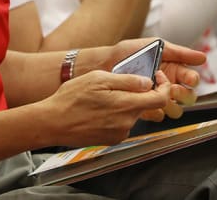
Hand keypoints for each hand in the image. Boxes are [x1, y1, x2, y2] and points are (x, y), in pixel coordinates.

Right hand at [45, 70, 165, 146]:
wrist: (53, 122)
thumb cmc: (71, 99)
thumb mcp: (98, 79)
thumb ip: (126, 80)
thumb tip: (147, 82)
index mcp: (126, 105)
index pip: (161, 99)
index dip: (164, 86)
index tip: (158, 78)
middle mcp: (127, 122)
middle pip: (145, 105)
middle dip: (137, 93)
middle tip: (117, 84)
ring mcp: (120, 133)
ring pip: (131, 114)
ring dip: (123, 104)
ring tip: (100, 98)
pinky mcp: (111, 139)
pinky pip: (121, 124)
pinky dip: (115, 115)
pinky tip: (97, 110)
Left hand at [105, 38, 203, 120]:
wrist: (103, 64)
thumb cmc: (126, 53)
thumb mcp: (152, 46)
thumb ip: (177, 51)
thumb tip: (201, 57)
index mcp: (172, 70)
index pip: (191, 79)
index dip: (192, 80)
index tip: (188, 78)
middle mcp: (167, 85)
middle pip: (188, 97)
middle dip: (183, 94)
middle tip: (172, 88)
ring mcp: (156, 97)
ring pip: (175, 109)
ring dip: (170, 103)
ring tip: (157, 93)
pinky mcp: (145, 107)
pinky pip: (157, 115)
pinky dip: (154, 109)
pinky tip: (146, 100)